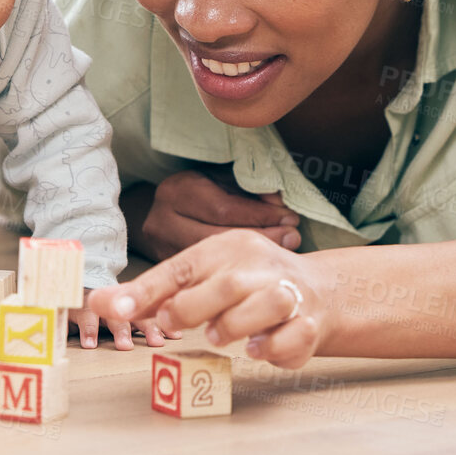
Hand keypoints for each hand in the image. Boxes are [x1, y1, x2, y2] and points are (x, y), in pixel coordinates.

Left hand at [87, 229, 326, 368]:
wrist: (315, 291)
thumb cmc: (241, 284)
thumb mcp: (197, 279)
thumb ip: (150, 293)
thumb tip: (94, 301)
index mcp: (225, 250)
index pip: (182, 268)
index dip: (147, 290)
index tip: (116, 309)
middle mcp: (259, 267)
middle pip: (228, 284)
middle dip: (195, 308)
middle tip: (173, 324)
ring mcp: (289, 294)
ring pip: (270, 303)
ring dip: (238, 325)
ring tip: (216, 336)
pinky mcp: (309, 325)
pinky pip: (296, 335)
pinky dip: (274, 347)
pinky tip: (256, 351)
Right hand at [133, 170, 301, 262]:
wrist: (163, 212)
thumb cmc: (200, 191)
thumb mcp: (223, 178)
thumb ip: (249, 188)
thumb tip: (279, 203)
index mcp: (176, 192)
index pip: (223, 210)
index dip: (260, 215)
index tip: (291, 218)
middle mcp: (163, 222)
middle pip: (218, 240)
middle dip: (261, 238)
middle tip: (293, 237)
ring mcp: (162, 251)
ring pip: (214, 263)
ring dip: (253, 258)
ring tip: (284, 250)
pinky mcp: (171, 274)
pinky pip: (209, 276)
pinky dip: (238, 271)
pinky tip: (263, 266)